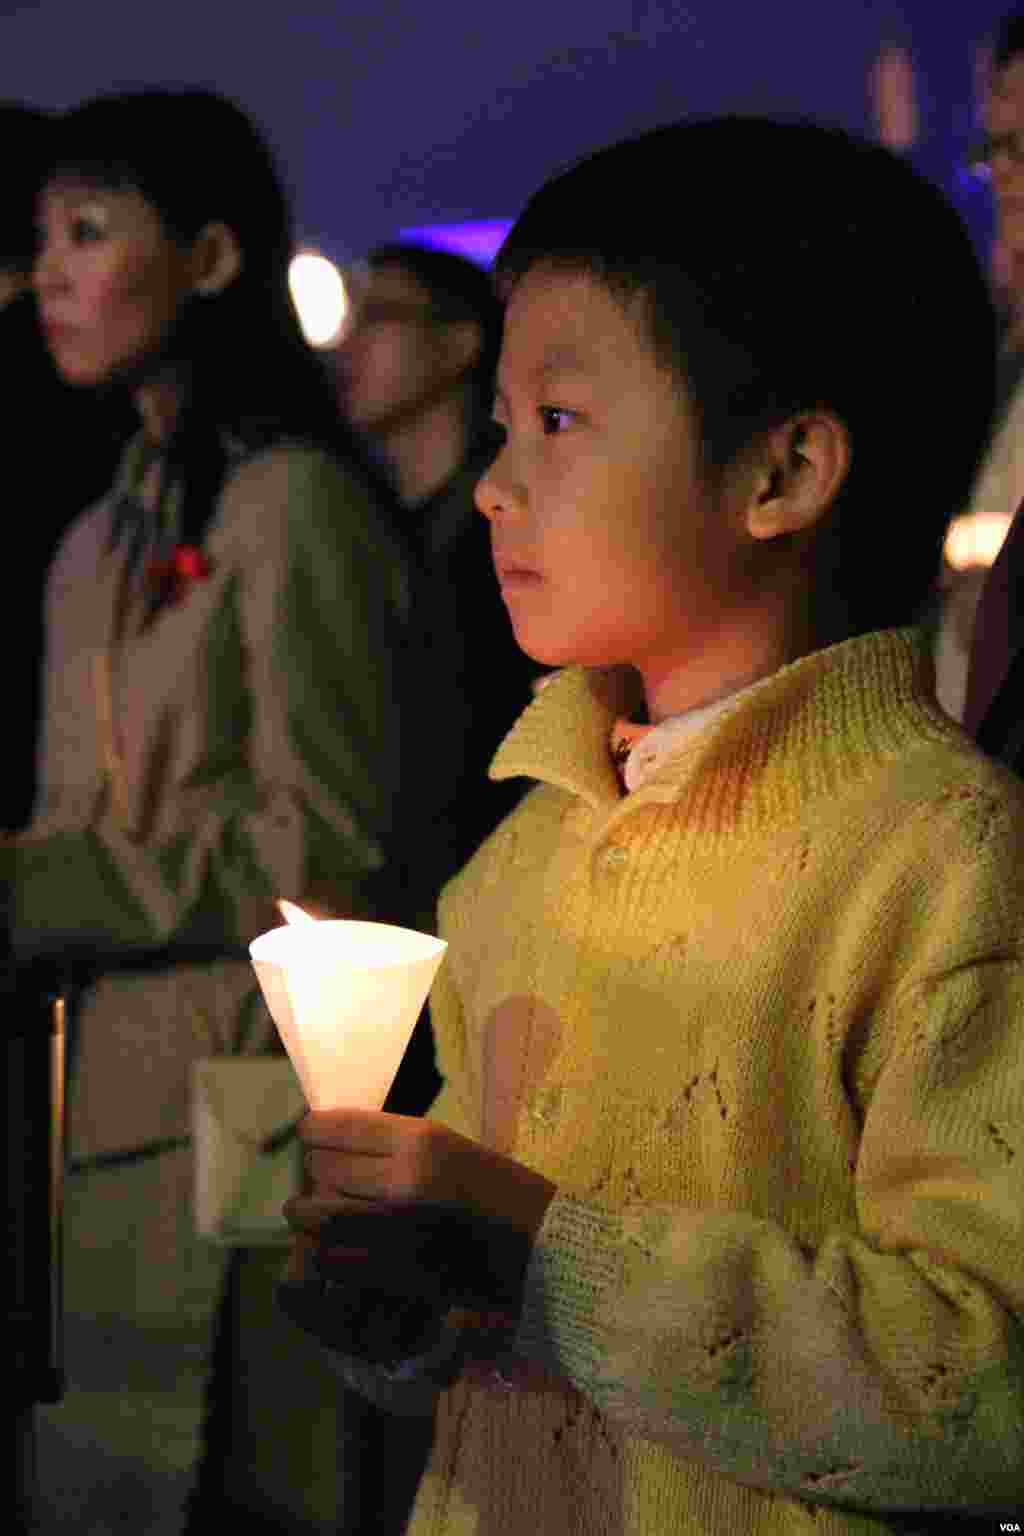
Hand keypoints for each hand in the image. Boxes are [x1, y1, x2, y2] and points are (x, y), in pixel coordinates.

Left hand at [280, 1109, 555, 1361]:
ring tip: (310, 1211)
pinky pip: (332, 1258)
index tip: (310, 1133)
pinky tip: (330, 1246)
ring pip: (318, 1214)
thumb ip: (394, 1144)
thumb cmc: (500, 1191)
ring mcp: (396, 1231)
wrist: (544, 1250)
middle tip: (319, 1174)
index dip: (313, 1130)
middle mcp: (403, 1181)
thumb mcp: (450, 1148)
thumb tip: (333, 1139)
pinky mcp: (395, 1273)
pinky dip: (322, 1250)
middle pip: (321, 1168)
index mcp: (421, 1139)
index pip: (335, 1127)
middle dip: (314, 1170)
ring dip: (308, 1212)